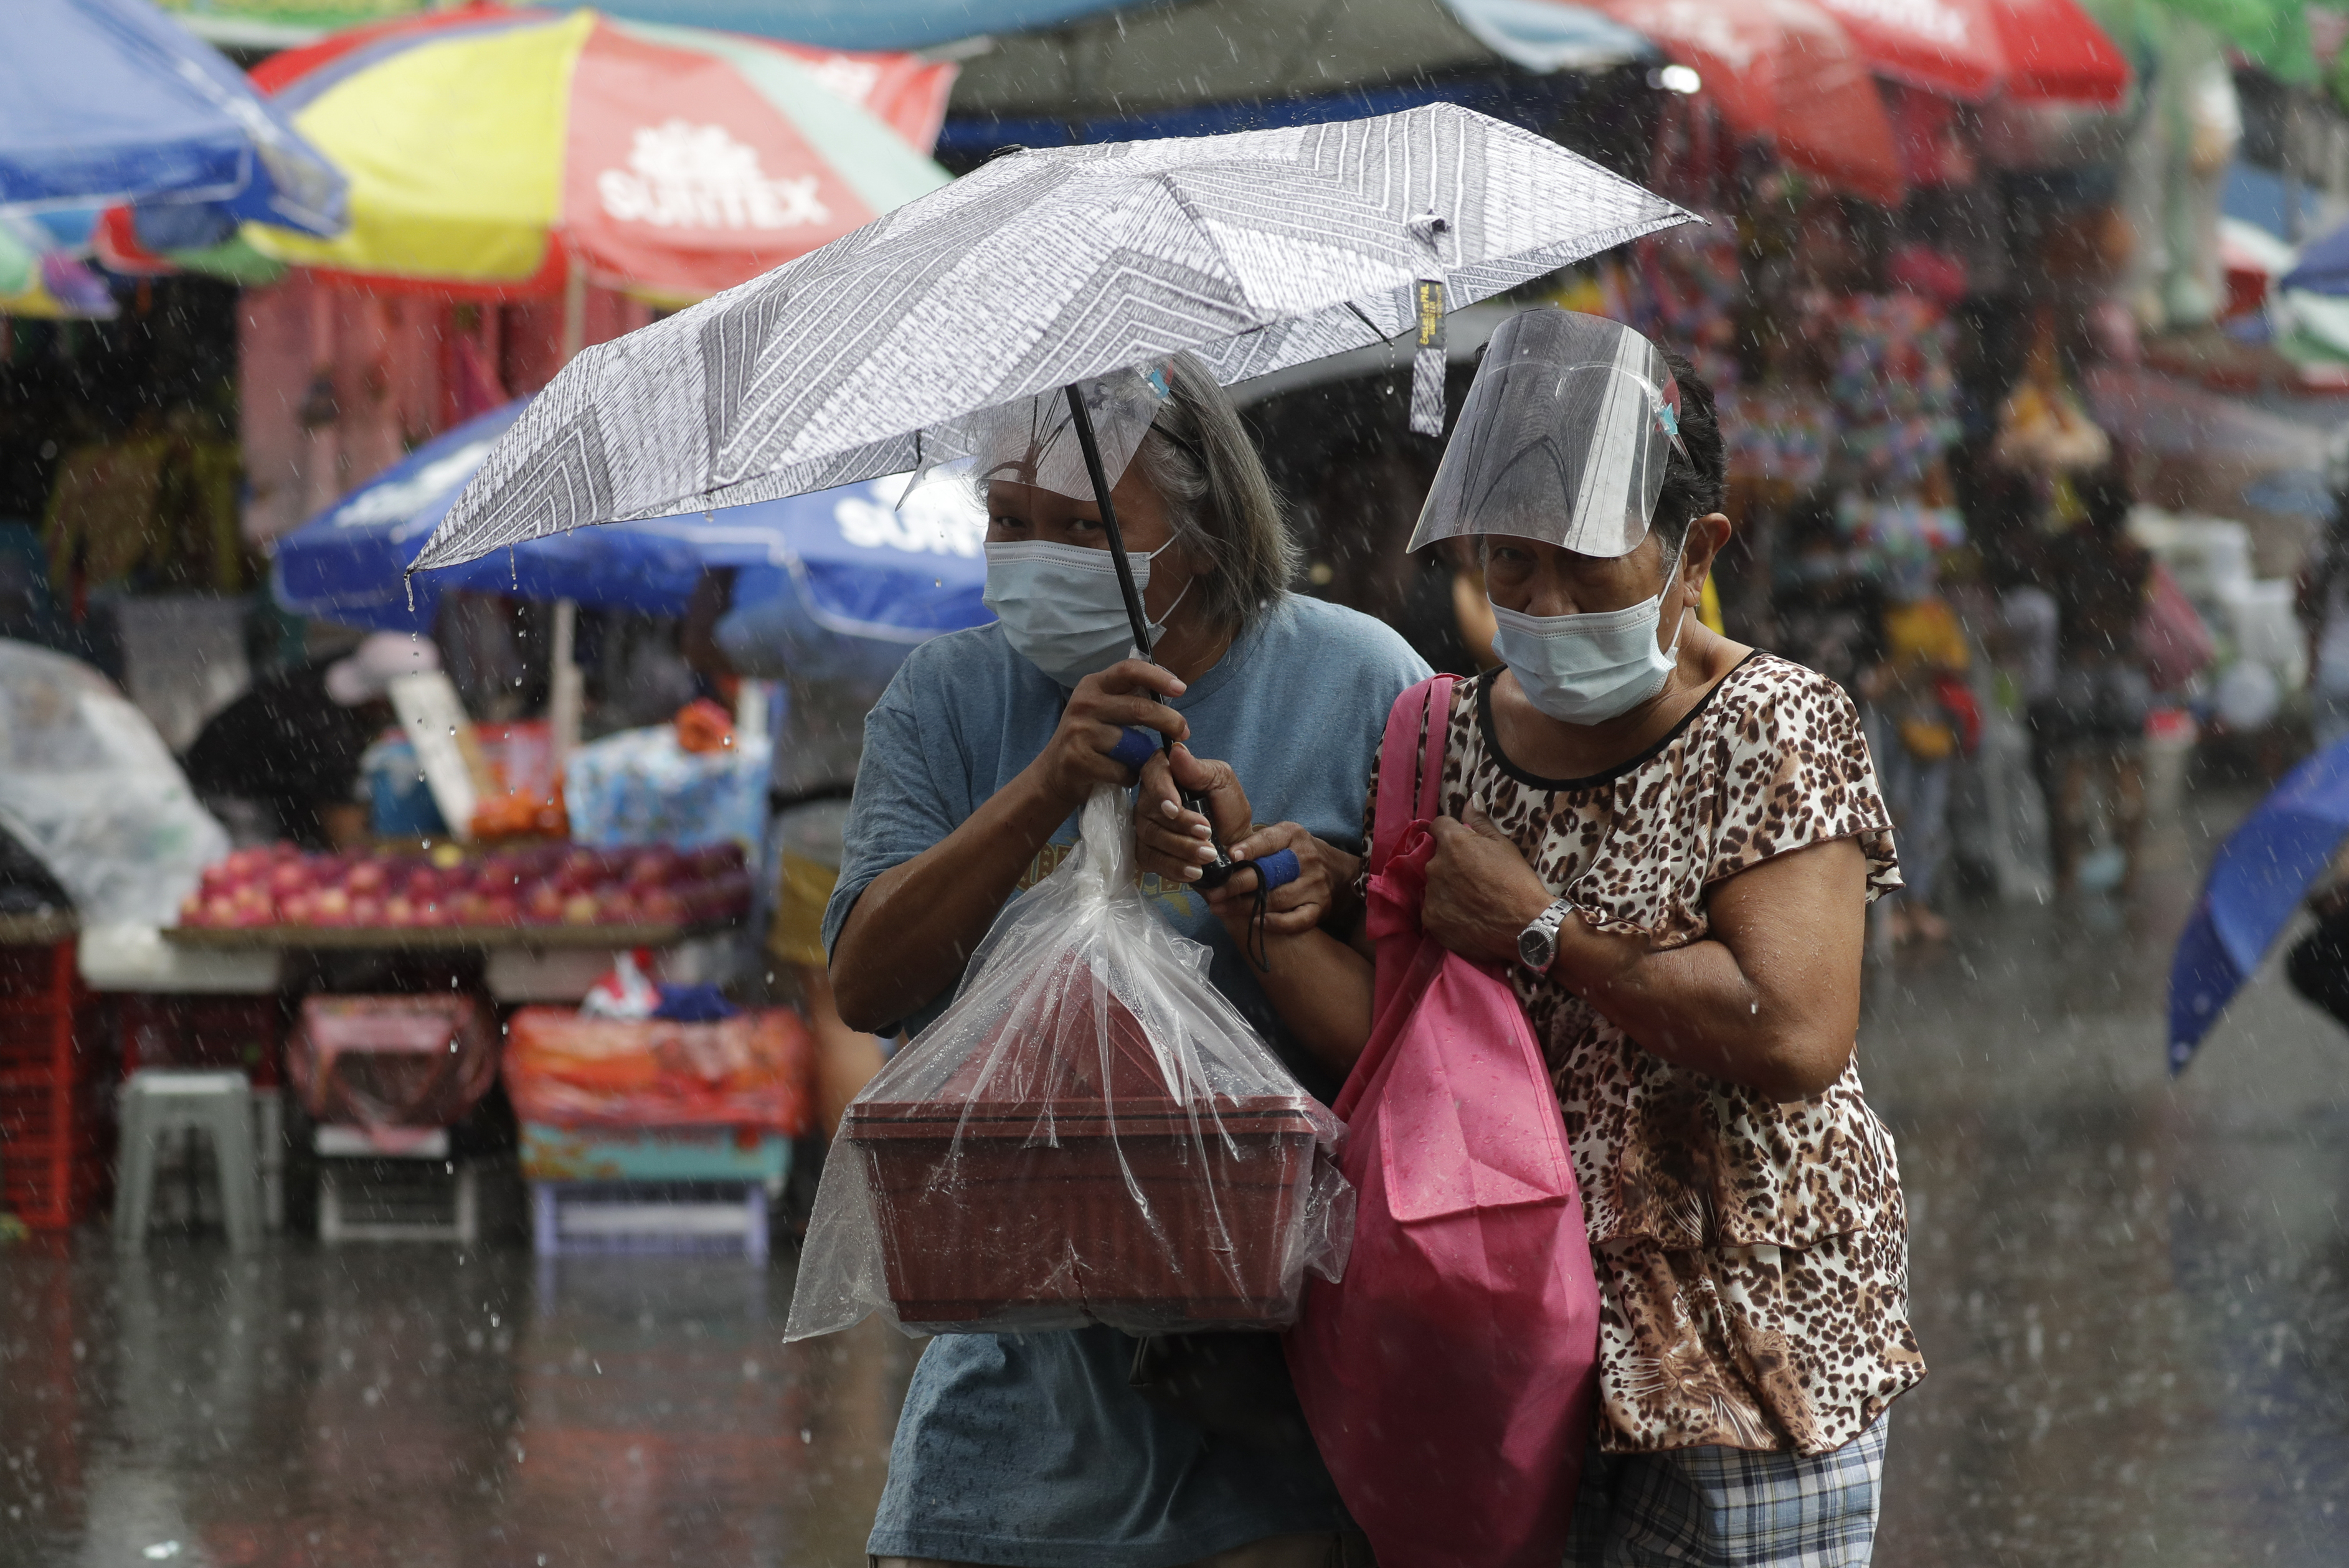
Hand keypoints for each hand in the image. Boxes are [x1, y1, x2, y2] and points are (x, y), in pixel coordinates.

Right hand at [1030, 659, 1189, 814]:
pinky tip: (1125, 775)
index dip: (1158, 677)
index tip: (1181, 688)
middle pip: (1139, 709)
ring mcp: (1079, 732)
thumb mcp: (1103, 707)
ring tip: (1144, 759)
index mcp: (1093, 685)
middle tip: (1183, 732)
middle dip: (1169, 721)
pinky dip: (1131, 775)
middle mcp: (1084, 703)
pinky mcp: (1078, 760)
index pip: (1129, 670)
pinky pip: (1122, 769)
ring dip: (1146, 755)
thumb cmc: (1089, 738)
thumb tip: (1172, 687)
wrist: (1054, 772)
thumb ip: (1129, 696)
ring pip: (1132, 743)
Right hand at [1135, 742, 1250, 884]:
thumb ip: (1199, 770)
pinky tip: (1194, 871)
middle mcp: (1150, 798)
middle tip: (1207, 834)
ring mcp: (1146, 825)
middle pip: (1149, 809)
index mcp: (1168, 773)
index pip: (1152, 772)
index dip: (1160, 790)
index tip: (1175, 808)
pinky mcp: (1147, 851)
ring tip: (1208, 855)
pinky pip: (1150, 860)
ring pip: (1150, 836)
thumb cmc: (1228, 811)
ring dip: (1181, 848)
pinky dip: (1174, 868)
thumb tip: (1176, 750)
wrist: (1233, 847)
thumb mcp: (1223, 784)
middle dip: (1180, 826)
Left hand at [1204, 821, 1357, 937]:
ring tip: (1220, 908)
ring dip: (1245, 906)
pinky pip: (1297, 920)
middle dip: (1237, 884)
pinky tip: (1255, 922)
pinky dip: (1275, 923)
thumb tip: (1218, 854)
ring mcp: (1315, 885)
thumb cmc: (1298, 853)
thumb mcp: (1282, 838)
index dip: (1250, 849)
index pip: (1269, 841)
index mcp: (1293, 835)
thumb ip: (1257, 843)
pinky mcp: (1320, 907)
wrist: (1338, 872)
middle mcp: (1306, 859)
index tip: (1230, 856)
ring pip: (1277, 899)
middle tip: (1213, 892)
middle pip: (1269, 873)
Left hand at [1421, 800, 1553, 964]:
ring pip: (1434, 885)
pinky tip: (1465, 917)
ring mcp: (1431, 895)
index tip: (1464, 844)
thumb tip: (1470, 798)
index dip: (1451, 832)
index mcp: (1452, 843)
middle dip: (1450, 863)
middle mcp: (1435, 866)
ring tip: (1471, 900)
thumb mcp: (1503, 845)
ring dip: (1446, 887)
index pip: (1439, 826)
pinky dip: (1446, 912)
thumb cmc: (1517, 880)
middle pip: (1436, 858)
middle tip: (1473, 877)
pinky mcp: (1432, 920)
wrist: (1525, 925)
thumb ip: (1481, 821)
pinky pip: (1434, 910)